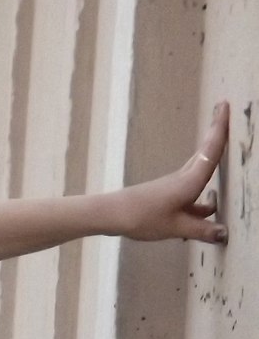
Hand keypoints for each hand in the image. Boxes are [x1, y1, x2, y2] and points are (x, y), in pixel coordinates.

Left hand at [112, 102, 228, 244]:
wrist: (111, 215)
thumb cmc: (143, 217)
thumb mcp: (176, 227)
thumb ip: (202, 230)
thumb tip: (225, 234)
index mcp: (189, 182)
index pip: (211, 152)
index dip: (220, 130)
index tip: (224, 104)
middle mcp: (184, 179)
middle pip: (205, 153)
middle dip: (217, 134)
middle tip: (224, 112)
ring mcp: (174, 186)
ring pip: (199, 170)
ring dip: (211, 158)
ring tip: (225, 149)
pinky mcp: (166, 196)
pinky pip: (191, 189)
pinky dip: (202, 191)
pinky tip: (208, 208)